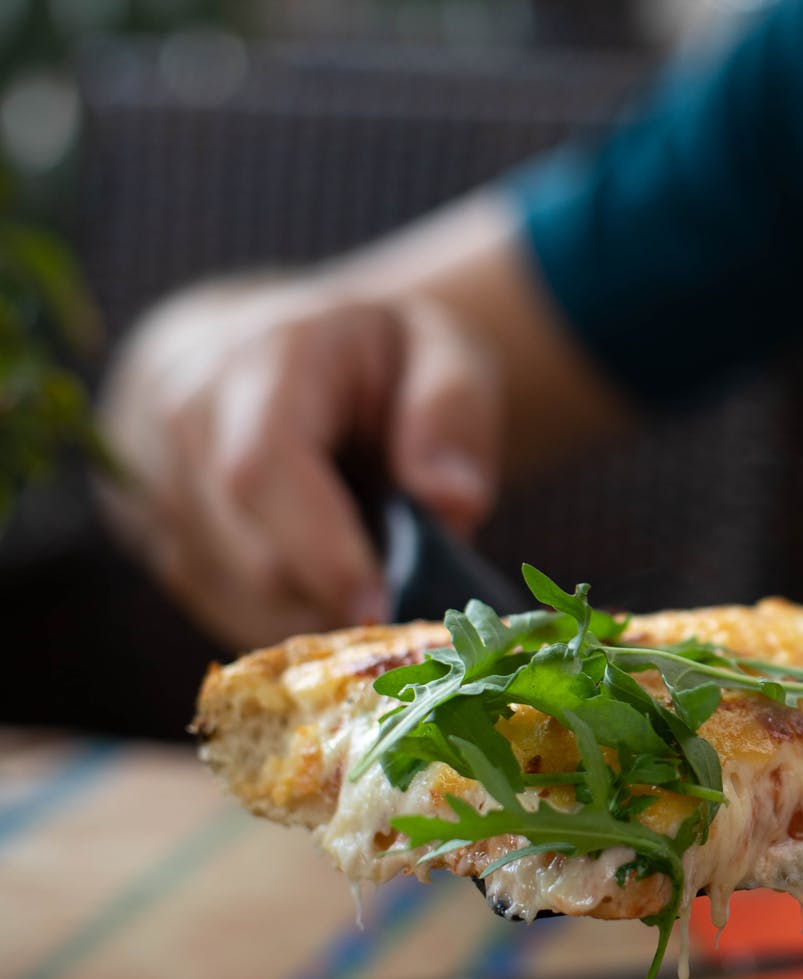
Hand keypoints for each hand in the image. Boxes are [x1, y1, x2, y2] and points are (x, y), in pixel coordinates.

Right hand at [98, 283, 502, 650]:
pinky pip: (217, 605)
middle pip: (247, 552)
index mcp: (261, 360)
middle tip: (408, 593)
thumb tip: (454, 501)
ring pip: (232, 593)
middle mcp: (186, 414)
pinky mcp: (152, 528)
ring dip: (314, 610)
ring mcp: (155, 475)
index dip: (320, 551)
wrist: (294, 344)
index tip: (381, 606)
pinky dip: (284, 615)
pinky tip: (326, 581)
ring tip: (369, 566)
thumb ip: (454, 414)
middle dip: (336, 594)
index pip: (261, 470)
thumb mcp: (445, 353)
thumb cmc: (380, 355)